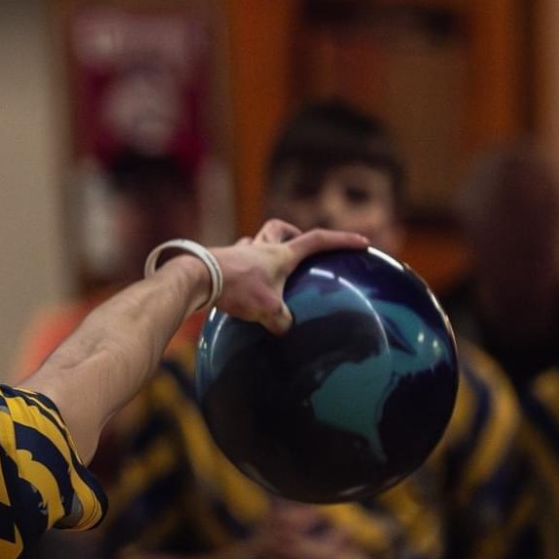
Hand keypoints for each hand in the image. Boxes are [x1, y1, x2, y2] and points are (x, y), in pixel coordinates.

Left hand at [210, 222, 368, 335]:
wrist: (196, 278)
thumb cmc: (237, 289)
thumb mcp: (267, 309)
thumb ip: (282, 320)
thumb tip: (286, 329)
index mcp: (281, 254)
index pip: (318, 240)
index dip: (342, 240)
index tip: (362, 241)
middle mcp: (261, 248)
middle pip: (279, 229)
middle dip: (292, 234)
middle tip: (296, 249)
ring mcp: (238, 252)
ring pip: (255, 242)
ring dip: (262, 253)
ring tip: (264, 274)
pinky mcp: (220, 262)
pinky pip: (235, 261)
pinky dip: (241, 271)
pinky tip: (237, 288)